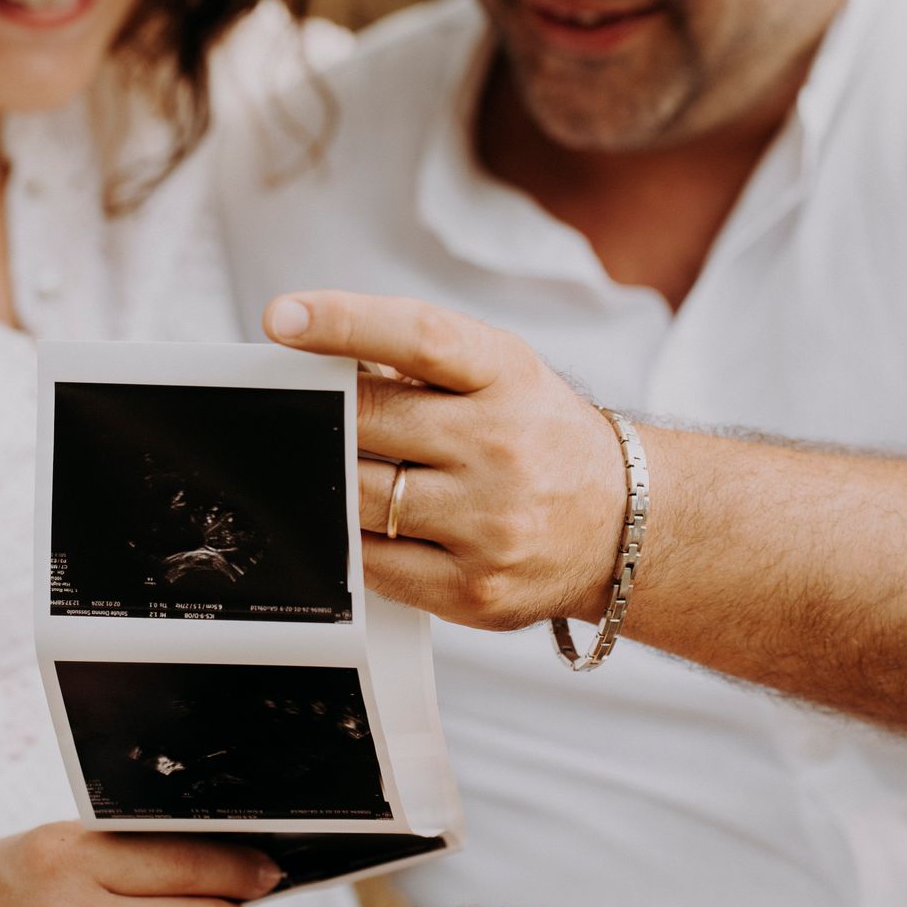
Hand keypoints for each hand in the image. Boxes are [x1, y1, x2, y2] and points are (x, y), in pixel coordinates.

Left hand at [265, 291, 622, 633]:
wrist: (622, 526)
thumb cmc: (540, 438)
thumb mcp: (501, 375)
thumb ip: (419, 363)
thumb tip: (318, 360)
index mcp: (507, 377)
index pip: (419, 336)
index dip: (343, 321)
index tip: (284, 317)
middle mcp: (502, 448)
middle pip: (370, 420)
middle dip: (323, 413)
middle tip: (298, 411)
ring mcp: (489, 524)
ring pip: (360, 495)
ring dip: (330, 478)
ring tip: (336, 467)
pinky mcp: (471, 589)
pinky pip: (372, 562)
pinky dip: (349, 537)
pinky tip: (358, 522)